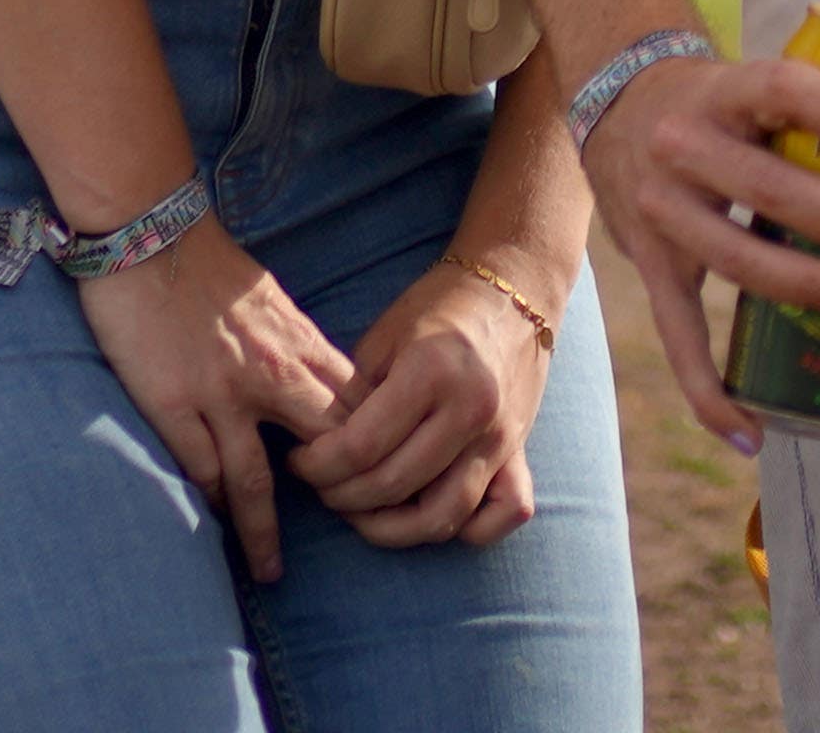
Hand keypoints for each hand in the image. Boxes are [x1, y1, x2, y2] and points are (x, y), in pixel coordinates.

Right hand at [70, 216, 356, 580]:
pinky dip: (210, 503)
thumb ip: (298, 348)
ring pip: (255, 482)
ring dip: (264, 533)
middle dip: (333, 500)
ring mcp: (220, 394)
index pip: (353, 410)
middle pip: (321, 451)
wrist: (150, 232)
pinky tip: (212, 526)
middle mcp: (271, 375)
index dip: (370, 452)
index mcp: (300, 345)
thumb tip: (322, 385)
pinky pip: (200, 469)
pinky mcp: (173, 405)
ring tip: (271, 572)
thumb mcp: (274, 302)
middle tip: (336, 540)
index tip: (375, 486)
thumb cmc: (211, 264)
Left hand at [291, 256, 555, 551]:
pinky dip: (467, 531)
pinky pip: (502, 515)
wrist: (514, 288)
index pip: (360, 447)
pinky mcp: (520, 450)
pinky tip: (428, 514)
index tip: (299, 462)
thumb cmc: (438, 307)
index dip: (318, 466)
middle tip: (322, 486)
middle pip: (393, 486)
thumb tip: (323, 454)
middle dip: (342, 497)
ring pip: (442, 517)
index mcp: (431, 371)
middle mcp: (471, 409)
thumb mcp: (383, 339)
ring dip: (391, 528)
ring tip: (362, 511)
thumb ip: (356, 399)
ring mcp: (501, 436)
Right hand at [576, 48, 819, 452]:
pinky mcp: (649, 264)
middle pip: (767, 190)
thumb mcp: (776, 98)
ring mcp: (661, 209)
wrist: (619, 104)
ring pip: (738, 261)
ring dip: (811, 288)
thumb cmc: (730, 106)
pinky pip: (679, 337)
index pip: (785, 90)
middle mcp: (684, 145)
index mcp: (727, 90)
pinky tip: (753, 432)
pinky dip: (710, 392)